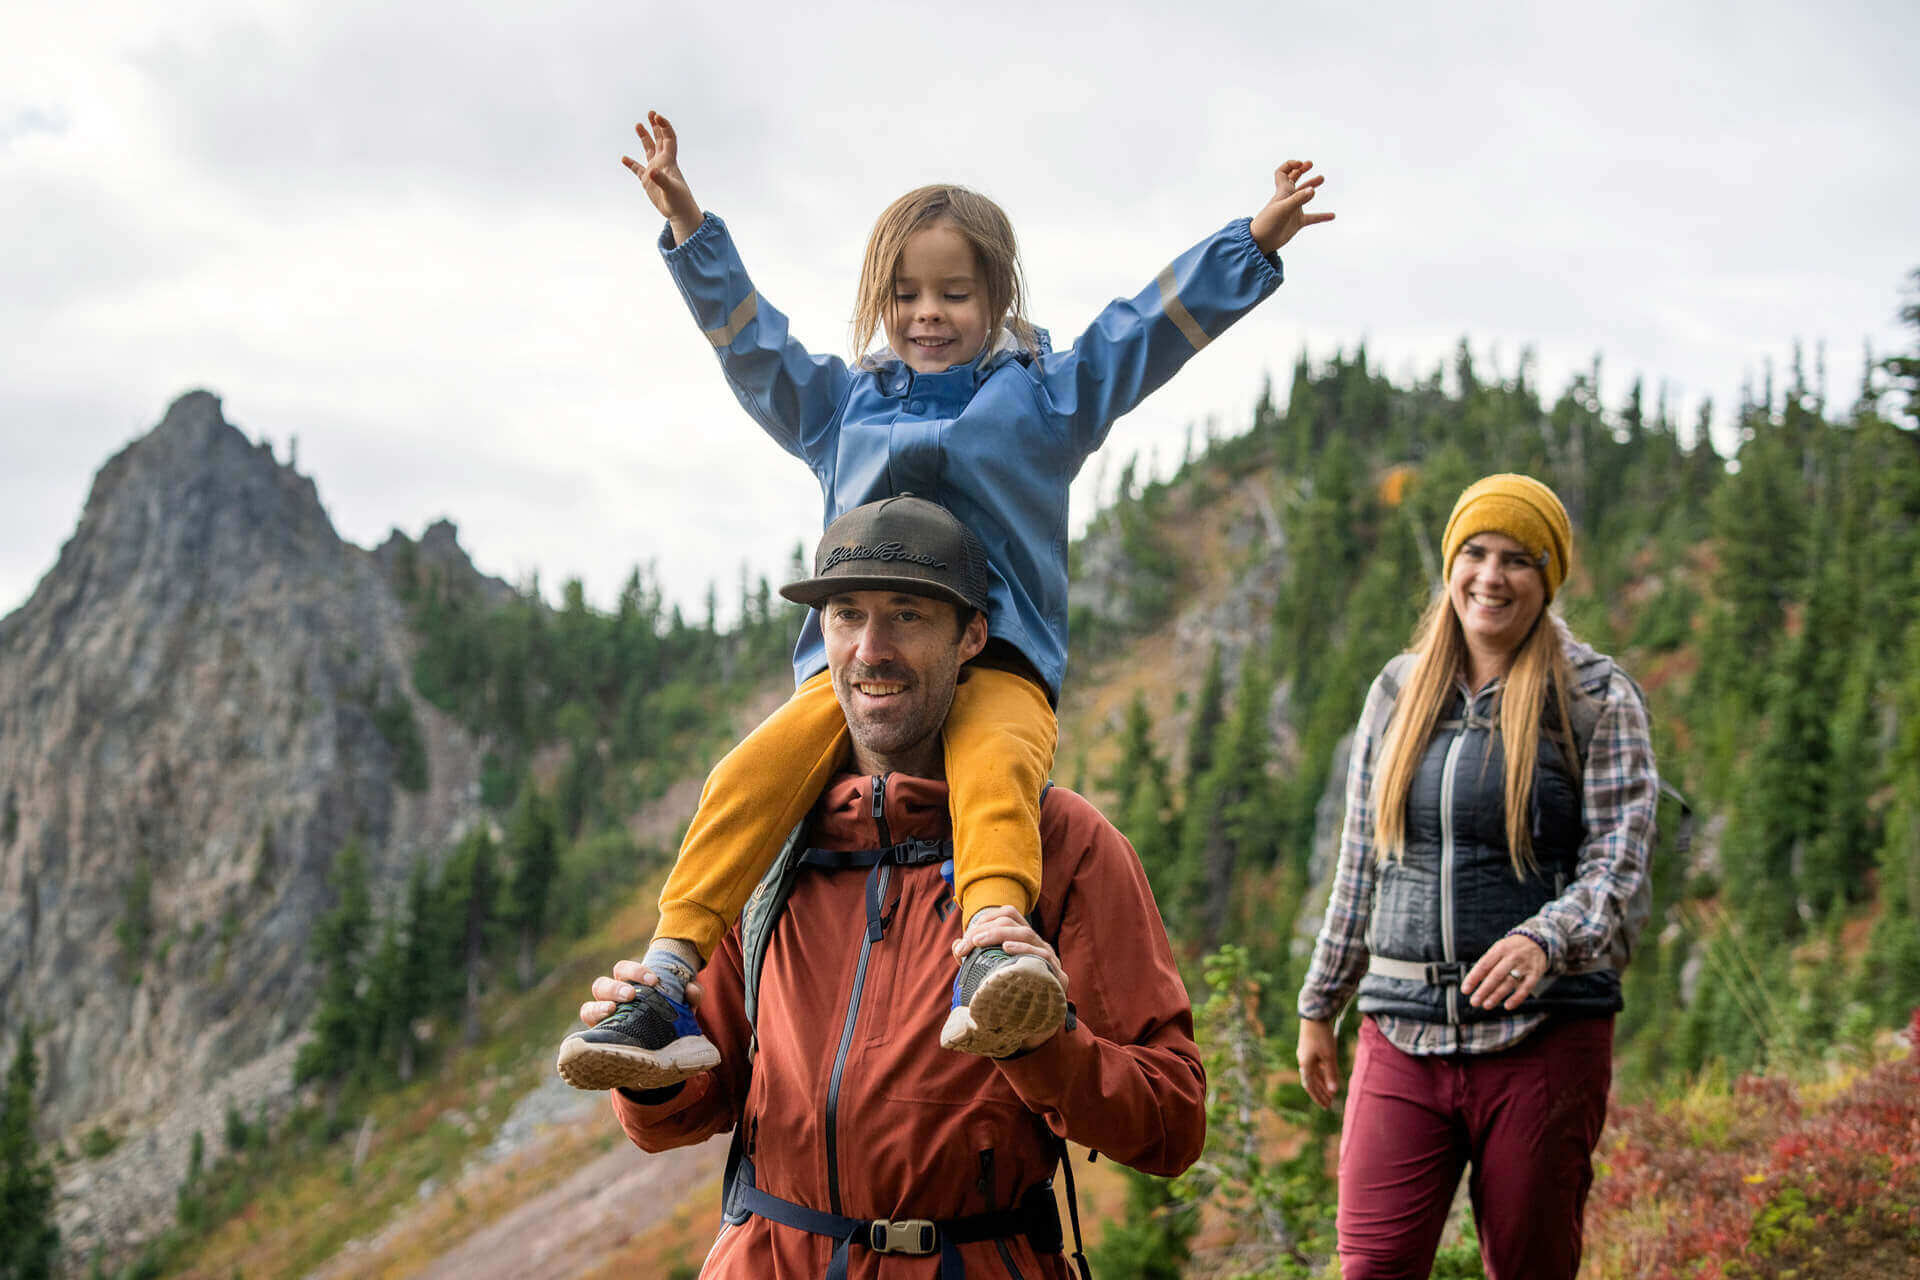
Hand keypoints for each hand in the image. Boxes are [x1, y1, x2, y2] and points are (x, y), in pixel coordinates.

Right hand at [579, 959, 704, 1027]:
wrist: (666, 1046)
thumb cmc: (670, 1016)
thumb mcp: (685, 1005)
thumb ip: (692, 994)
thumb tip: (691, 989)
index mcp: (628, 984)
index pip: (622, 970)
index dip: (635, 971)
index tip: (653, 980)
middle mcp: (611, 999)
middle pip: (601, 985)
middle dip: (615, 988)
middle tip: (631, 994)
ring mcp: (603, 1017)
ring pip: (588, 1007)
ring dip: (599, 1006)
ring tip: (612, 1009)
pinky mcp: (601, 1035)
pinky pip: (588, 1028)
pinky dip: (592, 1024)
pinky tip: (605, 1027)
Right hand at [622, 110, 701, 245]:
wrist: (679, 213)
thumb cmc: (679, 201)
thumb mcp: (670, 190)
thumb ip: (661, 179)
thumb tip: (650, 172)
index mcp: (669, 161)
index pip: (668, 138)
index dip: (664, 126)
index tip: (656, 116)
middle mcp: (662, 163)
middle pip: (659, 140)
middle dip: (655, 126)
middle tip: (650, 113)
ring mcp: (655, 171)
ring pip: (649, 150)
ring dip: (644, 138)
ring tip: (638, 125)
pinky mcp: (648, 181)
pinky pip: (637, 169)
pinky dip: (631, 163)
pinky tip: (624, 158)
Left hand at [950, 906, 1069, 1052]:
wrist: (1037, 1025)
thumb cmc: (1013, 995)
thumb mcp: (994, 974)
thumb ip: (976, 959)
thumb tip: (957, 945)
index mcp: (1024, 940)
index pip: (1008, 915)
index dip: (986, 919)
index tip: (967, 938)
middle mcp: (1037, 944)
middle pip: (1012, 922)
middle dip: (986, 929)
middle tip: (967, 944)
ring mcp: (1048, 958)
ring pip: (1026, 933)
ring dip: (999, 934)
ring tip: (978, 942)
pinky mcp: (1057, 974)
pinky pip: (1042, 955)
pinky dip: (1022, 948)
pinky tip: (1006, 949)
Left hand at [1248, 160, 1333, 254]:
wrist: (1261, 242)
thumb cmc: (1267, 223)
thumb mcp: (1283, 209)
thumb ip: (1298, 199)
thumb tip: (1313, 190)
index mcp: (1282, 192)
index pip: (1283, 173)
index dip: (1291, 165)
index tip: (1301, 164)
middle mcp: (1288, 199)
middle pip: (1293, 179)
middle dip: (1301, 170)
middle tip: (1310, 164)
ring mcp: (1293, 210)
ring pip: (1304, 195)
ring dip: (1311, 185)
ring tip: (1321, 178)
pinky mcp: (1297, 222)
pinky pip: (1312, 218)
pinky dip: (1322, 217)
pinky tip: (1332, 216)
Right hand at [1297, 1018, 1341, 1108]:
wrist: (1314, 1015)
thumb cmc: (1322, 1036)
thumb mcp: (1329, 1056)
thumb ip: (1331, 1074)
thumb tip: (1334, 1091)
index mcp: (1306, 1065)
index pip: (1311, 1086)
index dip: (1319, 1097)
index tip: (1327, 1106)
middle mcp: (1303, 1061)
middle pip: (1311, 1082)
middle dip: (1321, 1093)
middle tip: (1329, 1103)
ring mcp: (1305, 1054)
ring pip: (1313, 1073)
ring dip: (1322, 1083)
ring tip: (1330, 1091)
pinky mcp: (1309, 1048)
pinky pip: (1315, 1065)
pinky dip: (1322, 1073)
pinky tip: (1328, 1074)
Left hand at [1462, 933, 1547, 1010]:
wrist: (1537, 940)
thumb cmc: (1511, 949)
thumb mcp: (1499, 949)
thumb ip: (1488, 964)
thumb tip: (1473, 982)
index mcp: (1499, 949)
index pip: (1484, 965)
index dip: (1473, 978)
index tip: (1465, 990)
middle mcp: (1511, 957)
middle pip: (1495, 975)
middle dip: (1483, 990)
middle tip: (1474, 1002)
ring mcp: (1524, 966)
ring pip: (1509, 982)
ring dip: (1497, 995)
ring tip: (1486, 1005)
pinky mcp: (1535, 974)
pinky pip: (1526, 988)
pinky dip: (1517, 998)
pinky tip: (1508, 1006)